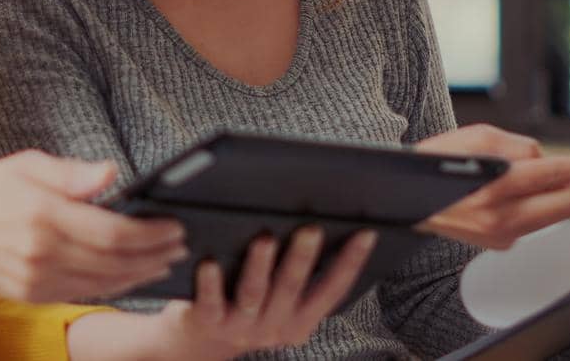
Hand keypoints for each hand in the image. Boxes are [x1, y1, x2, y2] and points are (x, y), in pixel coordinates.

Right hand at [0, 150, 187, 302]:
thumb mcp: (27, 164)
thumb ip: (71, 172)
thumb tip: (112, 172)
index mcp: (43, 212)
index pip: (111, 231)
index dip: (149, 232)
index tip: (174, 226)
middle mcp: (41, 250)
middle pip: (114, 260)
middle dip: (154, 254)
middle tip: (180, 245)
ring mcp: (37, 277)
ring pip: (104, 281)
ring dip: (140, 273)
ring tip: (165, 261)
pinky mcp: (33, 294)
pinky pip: (84, 292)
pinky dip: (115, 285)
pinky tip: (132, 275)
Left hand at [155, 227, 378, 359]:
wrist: (202, 342)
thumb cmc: (248, 306)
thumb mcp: (281, 300)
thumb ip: (300, 276)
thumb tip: (323, 227)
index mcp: (301, 321)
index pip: (333, 290)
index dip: (352, 263)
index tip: (367, 234)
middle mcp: (276, 327)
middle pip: (292, 288)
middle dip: (303, 257)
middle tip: (311, 228)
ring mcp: (243, 327)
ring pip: (255, 293)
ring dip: (261, 265)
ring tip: (265, 238)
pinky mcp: (210, 323)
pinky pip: (212, 302)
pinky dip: (211, 283)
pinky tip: (210, 262)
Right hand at [414, 124, 569, 248]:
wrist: (404, 198)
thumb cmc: (437, 162)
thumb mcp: (474, 137)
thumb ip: (517, 146)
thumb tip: (547, 161)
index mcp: (493, 184)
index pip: (554, 175)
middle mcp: (500, 216)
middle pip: (567, 204)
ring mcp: (502, 235)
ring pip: (553, 214)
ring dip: (555, 196)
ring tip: (527, 181)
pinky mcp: (501, 244)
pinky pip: (534, 221)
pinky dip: (534, 207)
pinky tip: (509, 197)